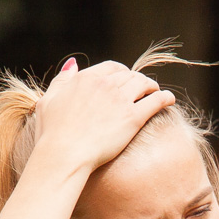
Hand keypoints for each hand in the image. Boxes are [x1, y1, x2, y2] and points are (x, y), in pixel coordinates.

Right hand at [29, 59, 175, 177]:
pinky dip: (165, 97)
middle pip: (129, 75)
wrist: (64, 154)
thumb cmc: (51, 133)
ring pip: (144, 84)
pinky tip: (170, 99)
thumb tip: (73, 64)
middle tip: (143, 87)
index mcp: (85, 78)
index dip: (121, 73)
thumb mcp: (49, 100)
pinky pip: (156, 101)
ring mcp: (120, 100)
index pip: (111, 68)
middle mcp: (105, 85)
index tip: (124, 80)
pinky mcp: (133, 118)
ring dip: (152, 86)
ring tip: (156, 91)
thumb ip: (62, 80)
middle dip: (137, 80)